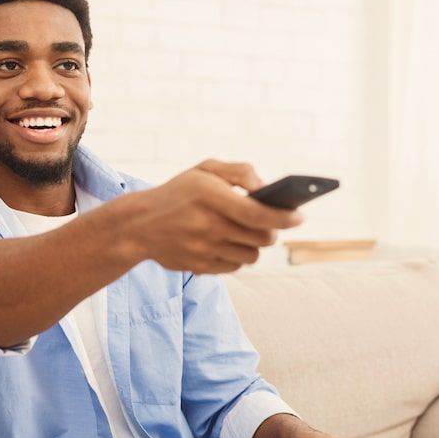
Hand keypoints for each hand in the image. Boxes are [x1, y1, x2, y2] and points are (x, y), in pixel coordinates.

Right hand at [120, 159, 302, 273]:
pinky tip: (230, 244)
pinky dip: (238, 257)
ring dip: (256, 246)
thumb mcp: (205, 170)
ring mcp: (203, 250)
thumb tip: (265, 188)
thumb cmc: (178, 193)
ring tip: (249, 233)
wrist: (138, 225)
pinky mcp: (200, 268)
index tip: (300, 217)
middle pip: (261, 238)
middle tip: (272, 223)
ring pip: (251, 256)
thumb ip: (239, 171)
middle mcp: (207, 225)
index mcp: (210, 196)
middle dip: (272, 231)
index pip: (259, 213)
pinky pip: (235, 267)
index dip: (285, 217)